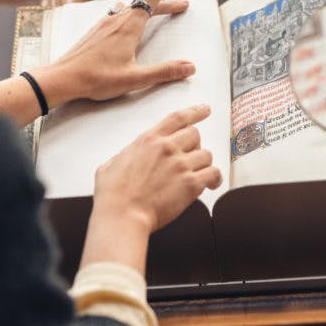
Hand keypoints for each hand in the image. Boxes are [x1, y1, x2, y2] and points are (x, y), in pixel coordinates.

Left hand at [36, 0, 193, 105]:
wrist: (63, 78)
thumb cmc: (96, 79)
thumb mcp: (135, 78)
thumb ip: (164, 72)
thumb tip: (191, 66)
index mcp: (129, 27)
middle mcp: (116, 19)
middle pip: (145, 3)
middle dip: (165, 1)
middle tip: (182, 3)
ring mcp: (103, 23)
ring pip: (129, 7)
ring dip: (145, 6)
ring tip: (154, 8)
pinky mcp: (94, 31)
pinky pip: (115, 14)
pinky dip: (129, 12)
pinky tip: (123, 19)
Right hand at [94, 105, 222, 232]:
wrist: (122, 215)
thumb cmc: (113, 195)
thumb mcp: (110, 165)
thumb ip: (124, 156)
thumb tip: (125, 159)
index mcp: (148, 140)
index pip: (178, 118)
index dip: (195, 112)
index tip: (204, 110)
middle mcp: (167, 148)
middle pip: (195, 134)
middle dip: (195, 145)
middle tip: (190, 157)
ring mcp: (180, 165)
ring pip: (206, 154)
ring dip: (203, 164)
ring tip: (198, 174)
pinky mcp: (190, 184)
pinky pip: (213, 174)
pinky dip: (215, 179)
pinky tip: (211, 184)